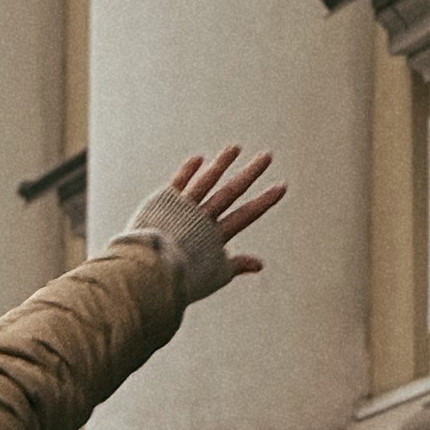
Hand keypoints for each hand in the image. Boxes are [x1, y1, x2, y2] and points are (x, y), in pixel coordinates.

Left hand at [167, 144, 287, 278]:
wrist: (147, 273)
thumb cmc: (179, 281)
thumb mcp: (212, 276)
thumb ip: (236, 266)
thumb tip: (260, 265)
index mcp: (214, 237)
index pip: (246, 215)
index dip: (265, 201)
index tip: (282, 186)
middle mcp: (201, 219)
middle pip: (230, 192)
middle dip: (251, 173)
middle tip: (267, 156)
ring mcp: (182, 208)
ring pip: (206, 181)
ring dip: (222, 163)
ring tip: (235, 148)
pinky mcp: (163, 203)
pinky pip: (178, 183)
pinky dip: (189, 171)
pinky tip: (200, 159)